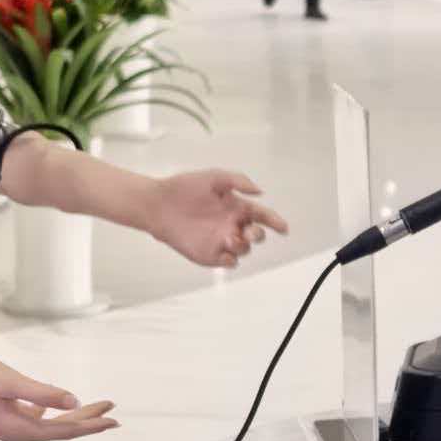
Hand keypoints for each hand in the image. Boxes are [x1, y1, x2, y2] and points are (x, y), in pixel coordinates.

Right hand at [0, 345, 115, 440]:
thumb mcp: (11, 382)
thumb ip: (43, 393)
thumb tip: (73, 402)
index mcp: (17, 430)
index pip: (63, 429)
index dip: (89, 424)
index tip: (112, 418)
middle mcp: (16, 433)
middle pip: (61, 429)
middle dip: (88, 420)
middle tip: (114, 412)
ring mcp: (12, 426)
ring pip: (53, 423)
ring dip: (75, 414)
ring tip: (100, 407)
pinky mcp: (8, 415)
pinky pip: (40, 417)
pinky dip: (57, 411)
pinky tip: (65, 405)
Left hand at [136, 167, 284, 269]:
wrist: (157, 204)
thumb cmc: (183, 188)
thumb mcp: (213, 177)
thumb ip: (238, 181)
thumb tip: (260, 192)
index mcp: (236, 207)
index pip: (261, 216)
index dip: (274, 221)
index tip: (282, 227)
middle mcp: (231, 225)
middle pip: (256, 235)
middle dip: (258, 235)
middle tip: (250, 232)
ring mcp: (221, 241)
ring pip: (244, 250)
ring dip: (243, 246)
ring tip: (230, 238)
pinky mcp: (208, 254)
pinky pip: (228, 262)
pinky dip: (231, 260)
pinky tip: (225, 252)